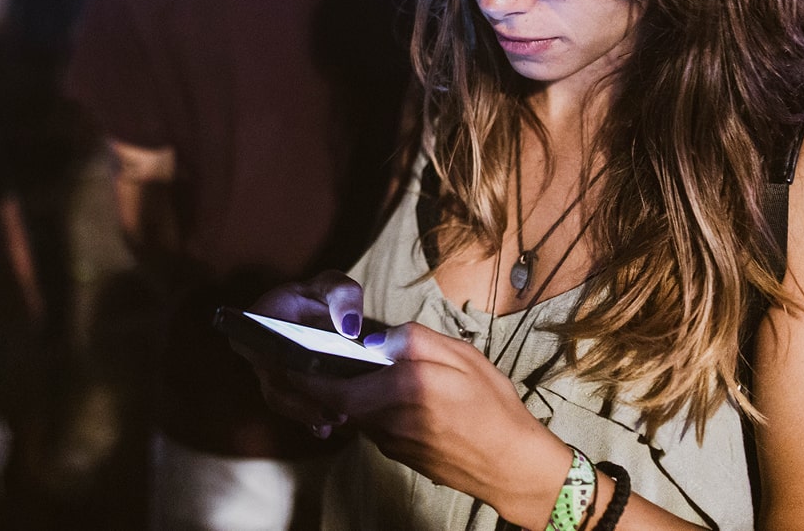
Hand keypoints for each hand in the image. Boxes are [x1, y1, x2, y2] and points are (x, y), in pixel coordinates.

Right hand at [239, 272, 367, 435]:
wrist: (326, 315)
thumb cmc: (324, 297)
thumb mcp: (334, 285)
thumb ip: (343, 295)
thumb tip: (349, 327)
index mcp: (258, 320)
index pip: (251, 342)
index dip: (268, 360)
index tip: (293, 370)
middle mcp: (259, 352)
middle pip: (272, 381)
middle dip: (298, 397)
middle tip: (330, 406)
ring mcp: (273, 377)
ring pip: (283, 401)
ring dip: (307, 413)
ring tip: (337, 417)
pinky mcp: (291, 394)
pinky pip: (297, 412)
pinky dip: (312, 422)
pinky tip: (327, 429)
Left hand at [294, 323, 562, 515]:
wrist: (513, 466)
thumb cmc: (494, 408)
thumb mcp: (463, 357)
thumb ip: (415, 341)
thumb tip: (377, 338)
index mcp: (404, 388)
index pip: (335, 388)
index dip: (306, 377)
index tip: (290, 359)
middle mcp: (390, 419)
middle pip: (339, 401)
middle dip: (322, 382)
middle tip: (317, 359)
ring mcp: (393, 442)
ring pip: (357, 413)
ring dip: (352, 396)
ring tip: (362, 372)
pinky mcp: (400, 455)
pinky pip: (376, 426)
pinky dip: (373, 410)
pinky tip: (392, 398)